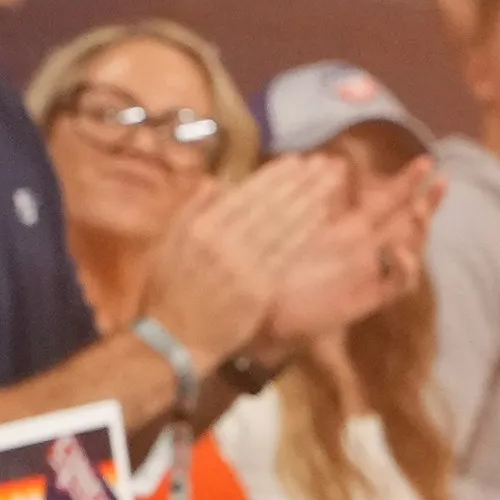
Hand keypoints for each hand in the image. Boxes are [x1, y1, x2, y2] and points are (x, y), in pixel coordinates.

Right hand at [139, 152, 321, 359]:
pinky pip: (287, 255)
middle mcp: (222, 242)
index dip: (274, 176)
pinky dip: (305, 233)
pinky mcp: (259, 289)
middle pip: (269, 205)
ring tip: (331, 182)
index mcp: (200, 227)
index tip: (297, 161)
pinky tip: (323, 218)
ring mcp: (242, 266)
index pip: (245, 194)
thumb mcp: (169, 243)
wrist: (174, 338)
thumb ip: (193, 210)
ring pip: (282, 226)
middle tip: (326, 163)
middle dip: (300, 182)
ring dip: (310, 201)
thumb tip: (216, 181)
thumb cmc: (169, 291)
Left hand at [254, 155, 443, 349]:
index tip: (427, 162)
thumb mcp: (294, 224)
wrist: (265, 313)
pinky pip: (397, 284)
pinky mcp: (369, 297)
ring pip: (410, 250)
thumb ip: (316, 197)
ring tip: (417, 211)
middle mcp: (368, 249)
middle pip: (409, 224)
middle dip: (428, 203)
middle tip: (442, 182)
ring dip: (418, 231)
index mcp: (351, 229)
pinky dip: (404, 268)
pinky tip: (398, 251)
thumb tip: (330, 160)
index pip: (389, 201)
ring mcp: (371, 273)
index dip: (408, 183)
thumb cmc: (275, 267)